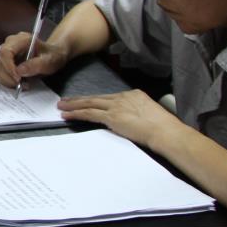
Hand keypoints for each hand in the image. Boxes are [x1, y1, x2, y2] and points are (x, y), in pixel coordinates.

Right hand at [0, 31, 68, 87]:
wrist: (52, 55)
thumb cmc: (52, 56)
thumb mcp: (49, 60)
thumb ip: (36, 65)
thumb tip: (19, 71)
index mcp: (21, 39)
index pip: (5, 52)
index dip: (8, 67)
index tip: (18, 79)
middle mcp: (9, 44)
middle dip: (8, 77)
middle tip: (21, 85)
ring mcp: (5, 52)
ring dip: (6, 80)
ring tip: (21, 85)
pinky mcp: (3, 61)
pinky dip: (6, 80)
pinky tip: (17, 82)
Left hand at [56, 89, 180, 148]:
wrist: (165, 130)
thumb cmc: (163, 127)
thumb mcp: (150, 115)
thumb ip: (137, 115)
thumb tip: (131, 121)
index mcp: (134, 95)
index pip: (110, 98)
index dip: (96, 101)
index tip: (87, 102)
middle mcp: (123, 97)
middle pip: (97, 97)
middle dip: (80, 99)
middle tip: (66, 100)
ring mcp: (116, 106)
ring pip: (90, 103)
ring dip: (74, 105)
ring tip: (62, 106)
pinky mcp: (112, 116)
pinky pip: (89, 113)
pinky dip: (76, 114)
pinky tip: (67, 115)